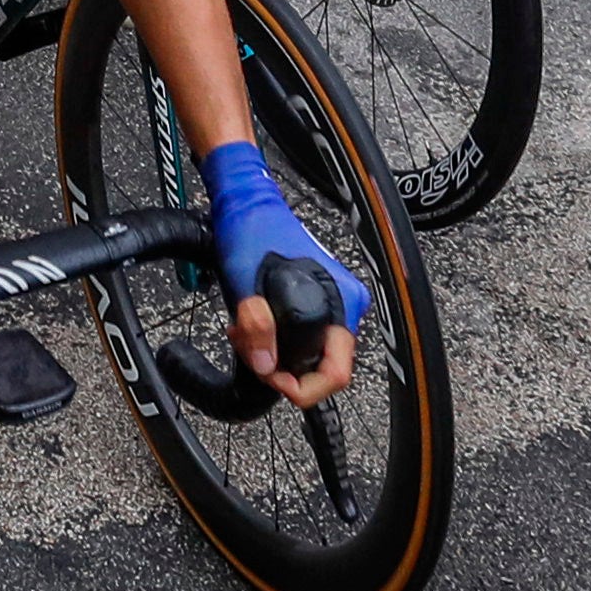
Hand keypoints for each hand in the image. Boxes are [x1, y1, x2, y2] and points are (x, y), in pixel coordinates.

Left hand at [200, 139, 371, 404]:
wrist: (248, 204)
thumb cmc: (252, 231)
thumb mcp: (246, 282)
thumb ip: (257, 326)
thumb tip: (265, 366)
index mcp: (340, 301)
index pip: (337, 373)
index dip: (303, 387)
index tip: (271, 377)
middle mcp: (344, 304)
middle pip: (320, 366)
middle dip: (281, 368)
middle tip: (251, 352)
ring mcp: (332, 303)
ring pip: (307, 354)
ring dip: (274, 353)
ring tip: (245, 334)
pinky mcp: (316, 301)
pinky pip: (301, 338)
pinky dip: (276, 340)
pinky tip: (253, 326)